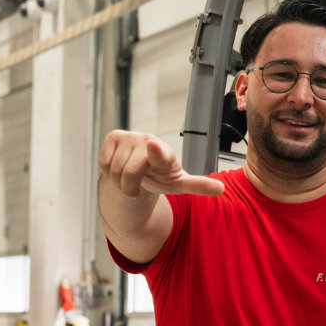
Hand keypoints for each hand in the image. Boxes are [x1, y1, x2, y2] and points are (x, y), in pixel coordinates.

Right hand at [98, 130, 224, 197]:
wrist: (142, 168)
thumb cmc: (162, 175)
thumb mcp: (178, 183)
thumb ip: (197, 185)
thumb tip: (221, 189)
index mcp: (166, 154)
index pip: (160, 153)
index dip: (156, 151)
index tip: (154, 146)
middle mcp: (148, 141)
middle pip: (129, 174)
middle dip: (130, 187)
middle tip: (138, 185)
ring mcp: (130, 137)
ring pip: (114, 170)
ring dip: (119, 181)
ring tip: (130, 177)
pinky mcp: (114, 136)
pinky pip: (104, 163)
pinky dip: (108, 172)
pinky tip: (119, 166)